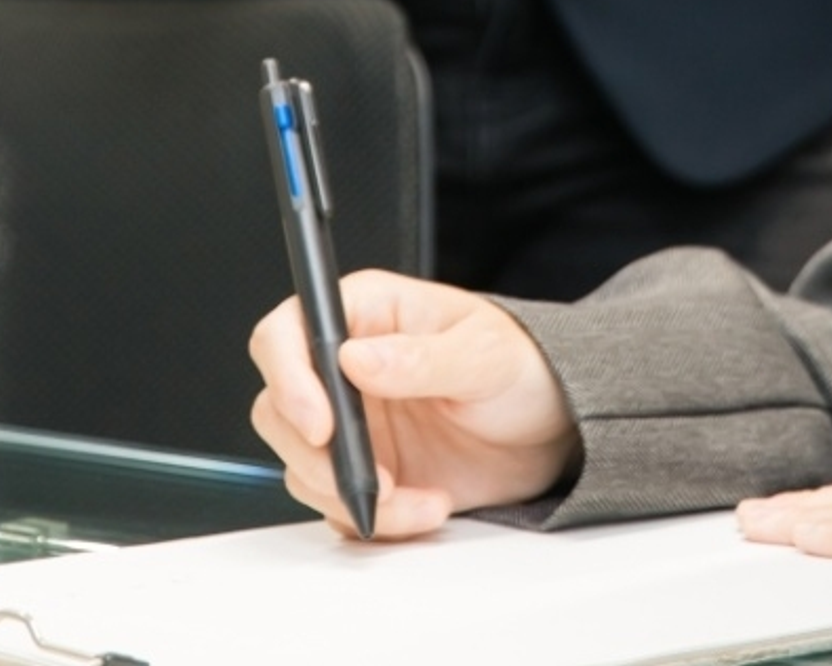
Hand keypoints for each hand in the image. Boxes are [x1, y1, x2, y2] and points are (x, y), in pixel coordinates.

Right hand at [247, 270, 579, 537]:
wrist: (553, 427)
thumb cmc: (523, 366)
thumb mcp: (485, 355)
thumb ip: (422, 358)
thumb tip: (355, 359)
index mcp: (365, 313)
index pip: (287, 332)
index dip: (288, 377)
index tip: (319, 423)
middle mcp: (344, 368)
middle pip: (277, 409)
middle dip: (317, 455)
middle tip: (372, 478)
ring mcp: (351, 423)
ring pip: (301, 465)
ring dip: (348, 494)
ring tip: (417, 497)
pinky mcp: (364, 470)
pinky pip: (336, 505)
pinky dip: (374, 518)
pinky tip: (425, 506)